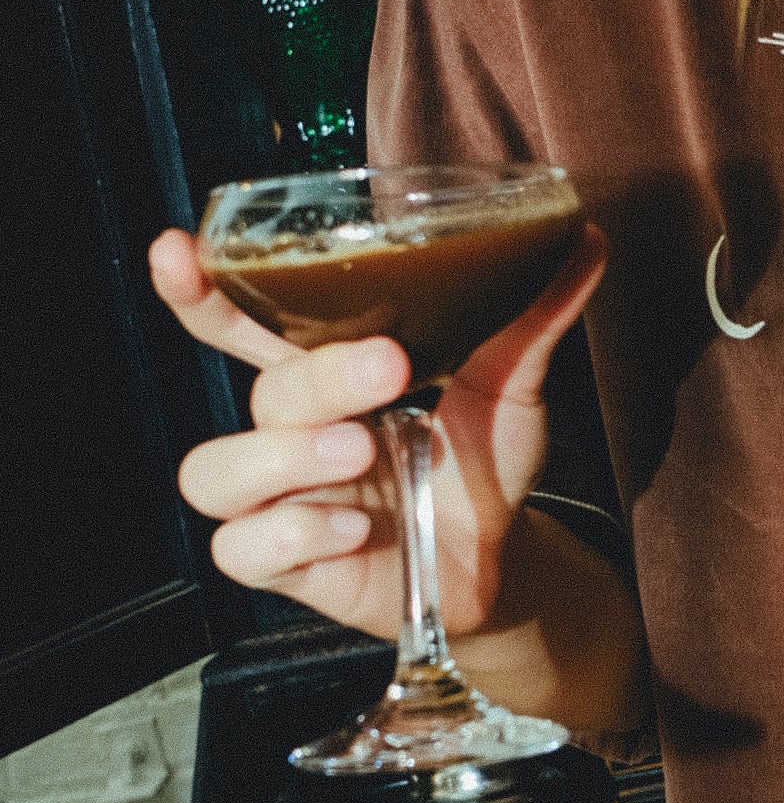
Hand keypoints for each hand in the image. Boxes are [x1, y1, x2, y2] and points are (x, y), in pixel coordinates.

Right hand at [149, 222, 606, 641]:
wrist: (504, 559)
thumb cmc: (483, 462)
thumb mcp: (514, 387)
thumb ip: (535, 318)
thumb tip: (585, 240)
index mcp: (327, 369)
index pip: (242, 320)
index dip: (201, 288)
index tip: (180, 250)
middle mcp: (292, 429)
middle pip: (258, 390)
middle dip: (318, 377)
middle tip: (391, 368)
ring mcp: (282, 498)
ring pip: (215, 472)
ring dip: (285, 457)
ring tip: (359, 452)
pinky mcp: (287, 562)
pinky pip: (241, 548)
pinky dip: (293, 533)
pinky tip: (353, 526)